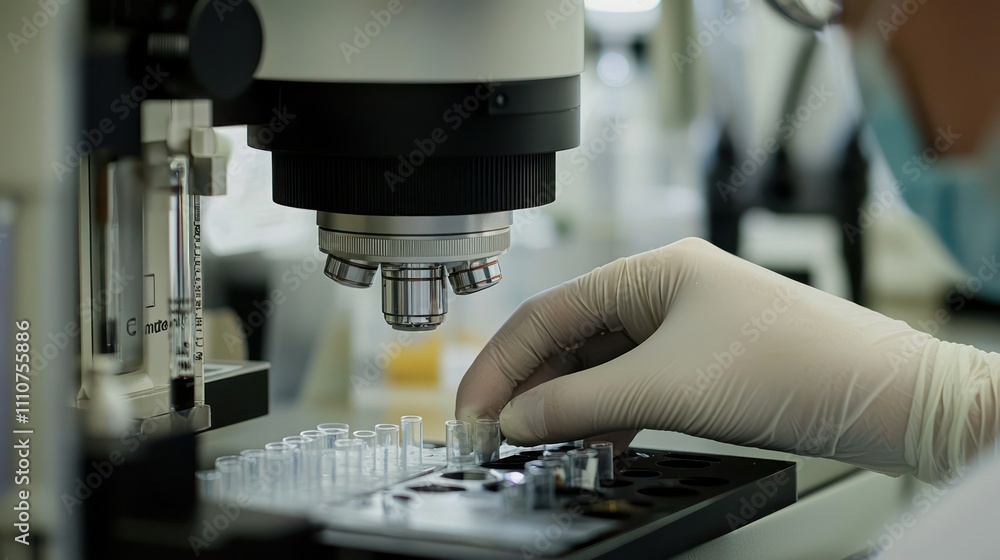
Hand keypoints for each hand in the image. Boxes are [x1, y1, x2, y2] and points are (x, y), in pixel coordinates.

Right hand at [456, 238, 999, 482]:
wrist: (885, 396)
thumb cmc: (793, 367)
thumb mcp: (666, 389)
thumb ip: (580, 404)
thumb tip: (517, 419)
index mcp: (650, 272)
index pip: (548, 313)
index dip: (501, 364)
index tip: (473, 410)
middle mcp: (664, 290)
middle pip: (571, 336)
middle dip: (531, 385)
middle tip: (497, 432)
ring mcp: (685, 326)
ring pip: (601, 362)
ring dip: (567, 402)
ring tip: (536, 441)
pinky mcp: (705, 360)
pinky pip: (634, 382)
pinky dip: (607, 411)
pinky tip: (594, 439)